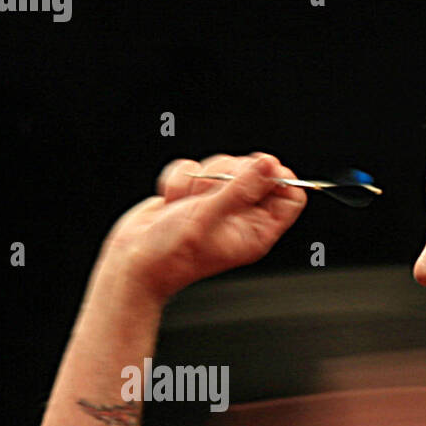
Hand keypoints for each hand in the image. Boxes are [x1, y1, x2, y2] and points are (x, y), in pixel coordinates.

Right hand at [98, 152, 306, 301]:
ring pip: (223, 165)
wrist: (134, 260)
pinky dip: (179, 179)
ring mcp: (218, 204)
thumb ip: (241, 188)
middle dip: (230, 173)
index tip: (260, 169)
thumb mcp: (211, 217)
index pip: (291, 198)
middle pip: (257, 173)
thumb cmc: (173, 252)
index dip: (280, 178)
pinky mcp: (195, 193)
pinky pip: (194, 167)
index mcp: (258, 230)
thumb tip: (269, 166)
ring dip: (200, 178)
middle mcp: (242, 217)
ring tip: (187, 203)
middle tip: (212, 192)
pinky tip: (172, 201)